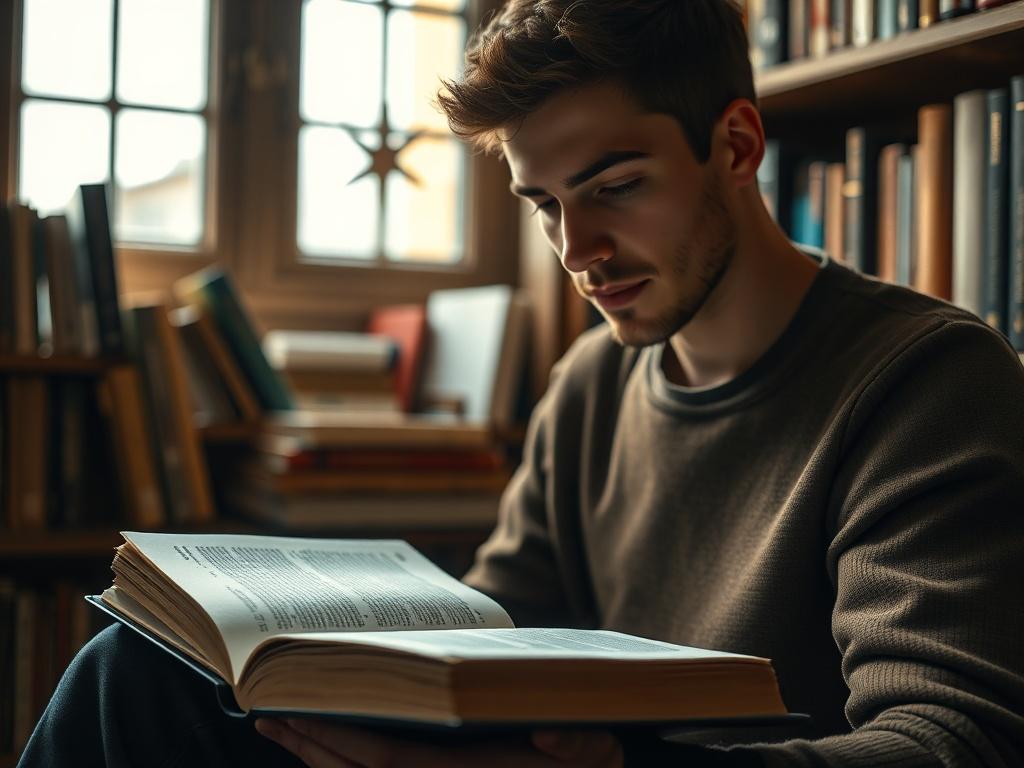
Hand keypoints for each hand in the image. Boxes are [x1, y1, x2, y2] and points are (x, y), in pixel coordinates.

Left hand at [255, 717, 623, 767]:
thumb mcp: (602, 756)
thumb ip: (582, 745)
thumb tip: (549, 728)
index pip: (389, 765)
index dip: (341, 740)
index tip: (300, 710)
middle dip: (312, 746)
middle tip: (268, 712)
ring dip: (318, 761)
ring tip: (283, 729)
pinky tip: (324, 753)